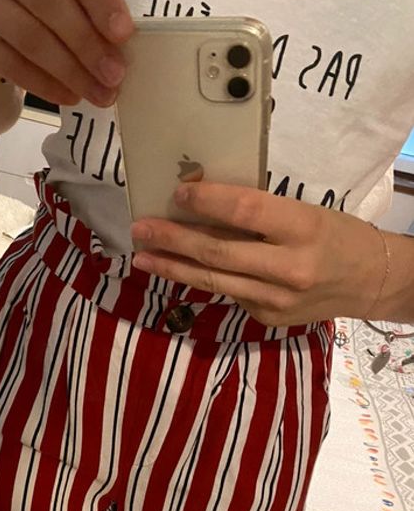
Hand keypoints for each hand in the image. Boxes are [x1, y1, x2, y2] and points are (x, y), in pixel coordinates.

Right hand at [0, 0, 133, 106]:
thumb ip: (86, 2)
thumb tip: (119, 37)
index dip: (97, 1)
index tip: (122, 33)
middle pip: (46, 4)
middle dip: (86, 43)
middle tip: (113, 74)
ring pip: (29, 38)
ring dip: (70, 71)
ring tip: (98, 93)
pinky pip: (11, 65)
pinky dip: (45, 84)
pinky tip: (70, 95)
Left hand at [131, 182, 386, 326]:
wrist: (369, 282)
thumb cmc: (335, 235)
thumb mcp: (306, 212)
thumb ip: (260, 212)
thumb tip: (202, 201)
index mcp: (303, 228)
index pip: (245, 211)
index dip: (207, 201)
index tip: (177, 192)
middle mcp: (289, 267)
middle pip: (219, 251)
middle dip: (174, 240)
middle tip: (141, 229)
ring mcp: (276, 299)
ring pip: (214, 280)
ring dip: (173, 267)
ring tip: (142, 257)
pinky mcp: (268, 318)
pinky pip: (228, 293)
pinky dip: (202, 278)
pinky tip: (178, 269)